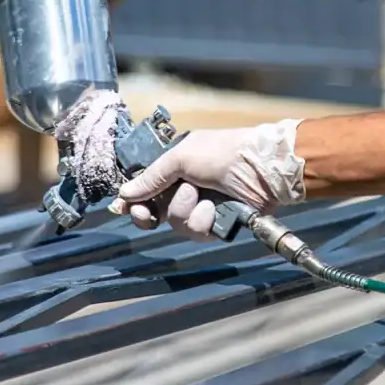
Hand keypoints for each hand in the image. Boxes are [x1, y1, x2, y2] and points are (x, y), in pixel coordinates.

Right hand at [109, 119, 305, 240]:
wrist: (261, 168)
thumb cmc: (223, 152)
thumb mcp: (181, 156)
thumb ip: (152, 176)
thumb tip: (124, 193)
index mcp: (175, 168)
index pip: (147, 189)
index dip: (134, 201)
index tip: (123, 209)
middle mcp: (186, 188)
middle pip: (156, 212)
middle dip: (150, 213)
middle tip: (149, 213)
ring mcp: (201, 207)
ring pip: (176, 224)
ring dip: (184, 210)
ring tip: (199, 195)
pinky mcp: (217, 224)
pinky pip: (197, 232)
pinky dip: (204, 220)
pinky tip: (214, 208)